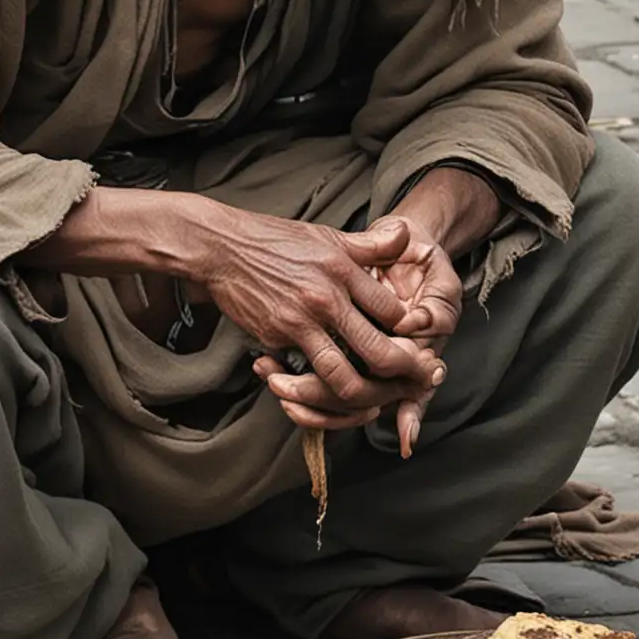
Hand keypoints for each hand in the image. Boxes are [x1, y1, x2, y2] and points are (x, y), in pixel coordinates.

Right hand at [198, 209, 444, 414]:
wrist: (223, 249)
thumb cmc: (276, 241)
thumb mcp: (328, 235)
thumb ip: (371, 244)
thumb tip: (408, 236)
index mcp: (343, 270)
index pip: (394, 313)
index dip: (410, 332)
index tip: (415, 343)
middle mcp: (326, 299)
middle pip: (380, 352)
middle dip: (404, 375)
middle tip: (414, 383)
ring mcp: (300, 323)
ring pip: (344, 378)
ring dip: (366, 397)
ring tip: (378, 402)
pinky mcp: (276, 340)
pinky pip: (306, 376)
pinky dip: (321, 392)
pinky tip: (334, 395)